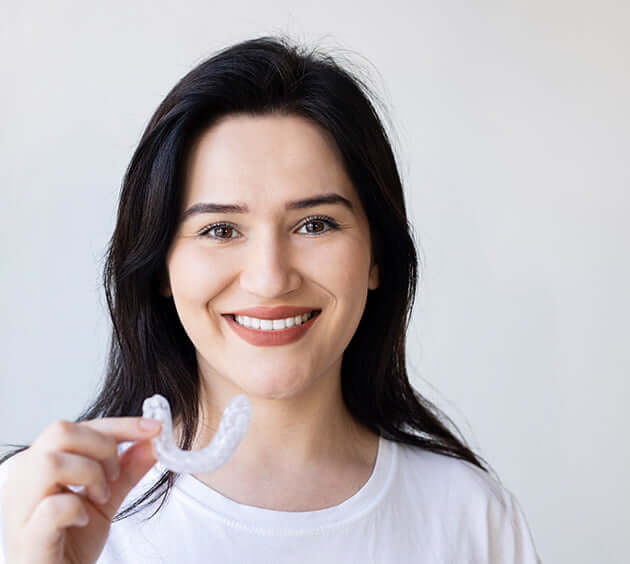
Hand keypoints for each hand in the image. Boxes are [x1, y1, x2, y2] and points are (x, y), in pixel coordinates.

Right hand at [1, 417, 161, 563]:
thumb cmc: (71, 542)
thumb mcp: (105, 500)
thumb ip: (125, 470)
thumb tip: (153, 441)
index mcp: (37, 464)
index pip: (77, 427)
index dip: (120, 424)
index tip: (154, 427)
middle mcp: (21, 480)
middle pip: (60, 432)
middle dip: (102, 447)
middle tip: (113, 476)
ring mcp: (19, 509)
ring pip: (51, 462)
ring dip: (89, 475)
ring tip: (99, 498)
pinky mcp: (27, 538)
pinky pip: (53, 507)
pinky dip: (77, 508)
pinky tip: (82, 521)